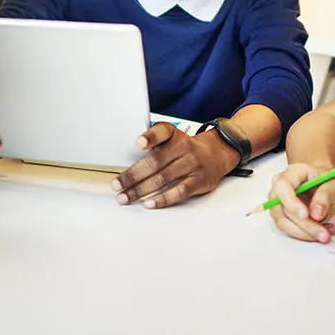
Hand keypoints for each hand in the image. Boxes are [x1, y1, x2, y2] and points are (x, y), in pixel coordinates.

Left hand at [112, 123, 232, 209]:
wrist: (217, 153)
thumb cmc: (186, 148)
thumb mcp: (173, 138)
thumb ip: (153, 145)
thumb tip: (126, 162)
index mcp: (174, 135)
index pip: (162, 131)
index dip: (150, 137)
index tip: (138, 143)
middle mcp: (184, 148)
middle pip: (155, 162)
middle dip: (133, 175)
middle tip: (117, 185)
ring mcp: (192, 165)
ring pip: (163, 178)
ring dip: (141, 190)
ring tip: (126, 197)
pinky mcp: (199, 181)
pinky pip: (178, 191)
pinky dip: (162, 199)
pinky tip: (149, 203)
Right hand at [268, 161, 334, 242]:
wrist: (318, 180)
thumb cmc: (324, 179)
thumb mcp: (333, 183)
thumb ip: (325, 195)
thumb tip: (316, 213)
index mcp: (291, 174)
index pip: (283, 187)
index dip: (291, 202)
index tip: (305, 215)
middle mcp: (278, 189)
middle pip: (284, 210)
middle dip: (305, 225)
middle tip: (324, 234)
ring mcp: (277, 204)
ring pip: (284, 223)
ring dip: (305, 233)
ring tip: (325, 233)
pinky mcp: (281, 216)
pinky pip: (289, 229)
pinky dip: (305, 234)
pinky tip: (321, 231)